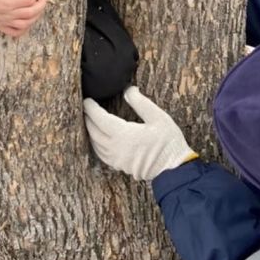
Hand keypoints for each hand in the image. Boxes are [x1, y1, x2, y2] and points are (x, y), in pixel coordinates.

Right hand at [0, 0, 48, 37]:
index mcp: (7, 1)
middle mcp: (8, 14)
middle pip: (32, 12)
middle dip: (42, 4)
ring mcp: (5, 22)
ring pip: (27, 23)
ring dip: (37, 16)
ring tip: (39, 6)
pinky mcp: (0, 27)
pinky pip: (16, 32)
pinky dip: (25, 28)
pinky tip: (28, 21)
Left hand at [83, 86, 197, 180]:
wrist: (174, 169)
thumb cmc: (168, 142)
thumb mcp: (158, 117)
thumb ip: (140, 103)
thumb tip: (128, 90)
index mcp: (123, 134)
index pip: (99, 119)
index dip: (91, 109)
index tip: (86, 100)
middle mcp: (115, 148)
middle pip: (93, 131)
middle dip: (88, 119)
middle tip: (85, 108)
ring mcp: (116, 159)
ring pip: (95, 144)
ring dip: (90, 132)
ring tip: (89, 121)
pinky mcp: (120, 166)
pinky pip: (101, 154)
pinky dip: (96, 144)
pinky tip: (98, 139)